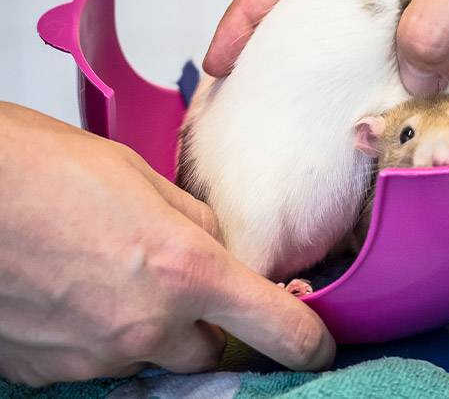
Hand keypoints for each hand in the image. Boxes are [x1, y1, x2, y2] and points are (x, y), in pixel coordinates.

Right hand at [0, 103, 333, 385]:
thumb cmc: (39, 169)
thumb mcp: (140, 178)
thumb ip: (193, 222)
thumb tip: (218, 245)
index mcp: (183, 271)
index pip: (274, 326)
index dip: (306, 341)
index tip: (318, 347)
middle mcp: (144, 327)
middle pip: (208, 350)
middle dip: (206, 324)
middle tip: (176, 281)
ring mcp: (93, 357)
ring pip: (150, 357)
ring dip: (148, 328)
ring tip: (107, 272)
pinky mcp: (48, 371)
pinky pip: (97, 362)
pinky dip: (98, 336)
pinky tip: (72, 291)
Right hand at [203, 0, 448, 92]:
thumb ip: (433, 18)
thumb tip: (408, 79)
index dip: (247, 13)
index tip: (222, 64)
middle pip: (337, 2)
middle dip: (311, 51)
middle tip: (291, 107)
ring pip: (399, 25)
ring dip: (386, 67)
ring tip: (368, 117)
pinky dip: (443, 66)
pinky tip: (444, 100)